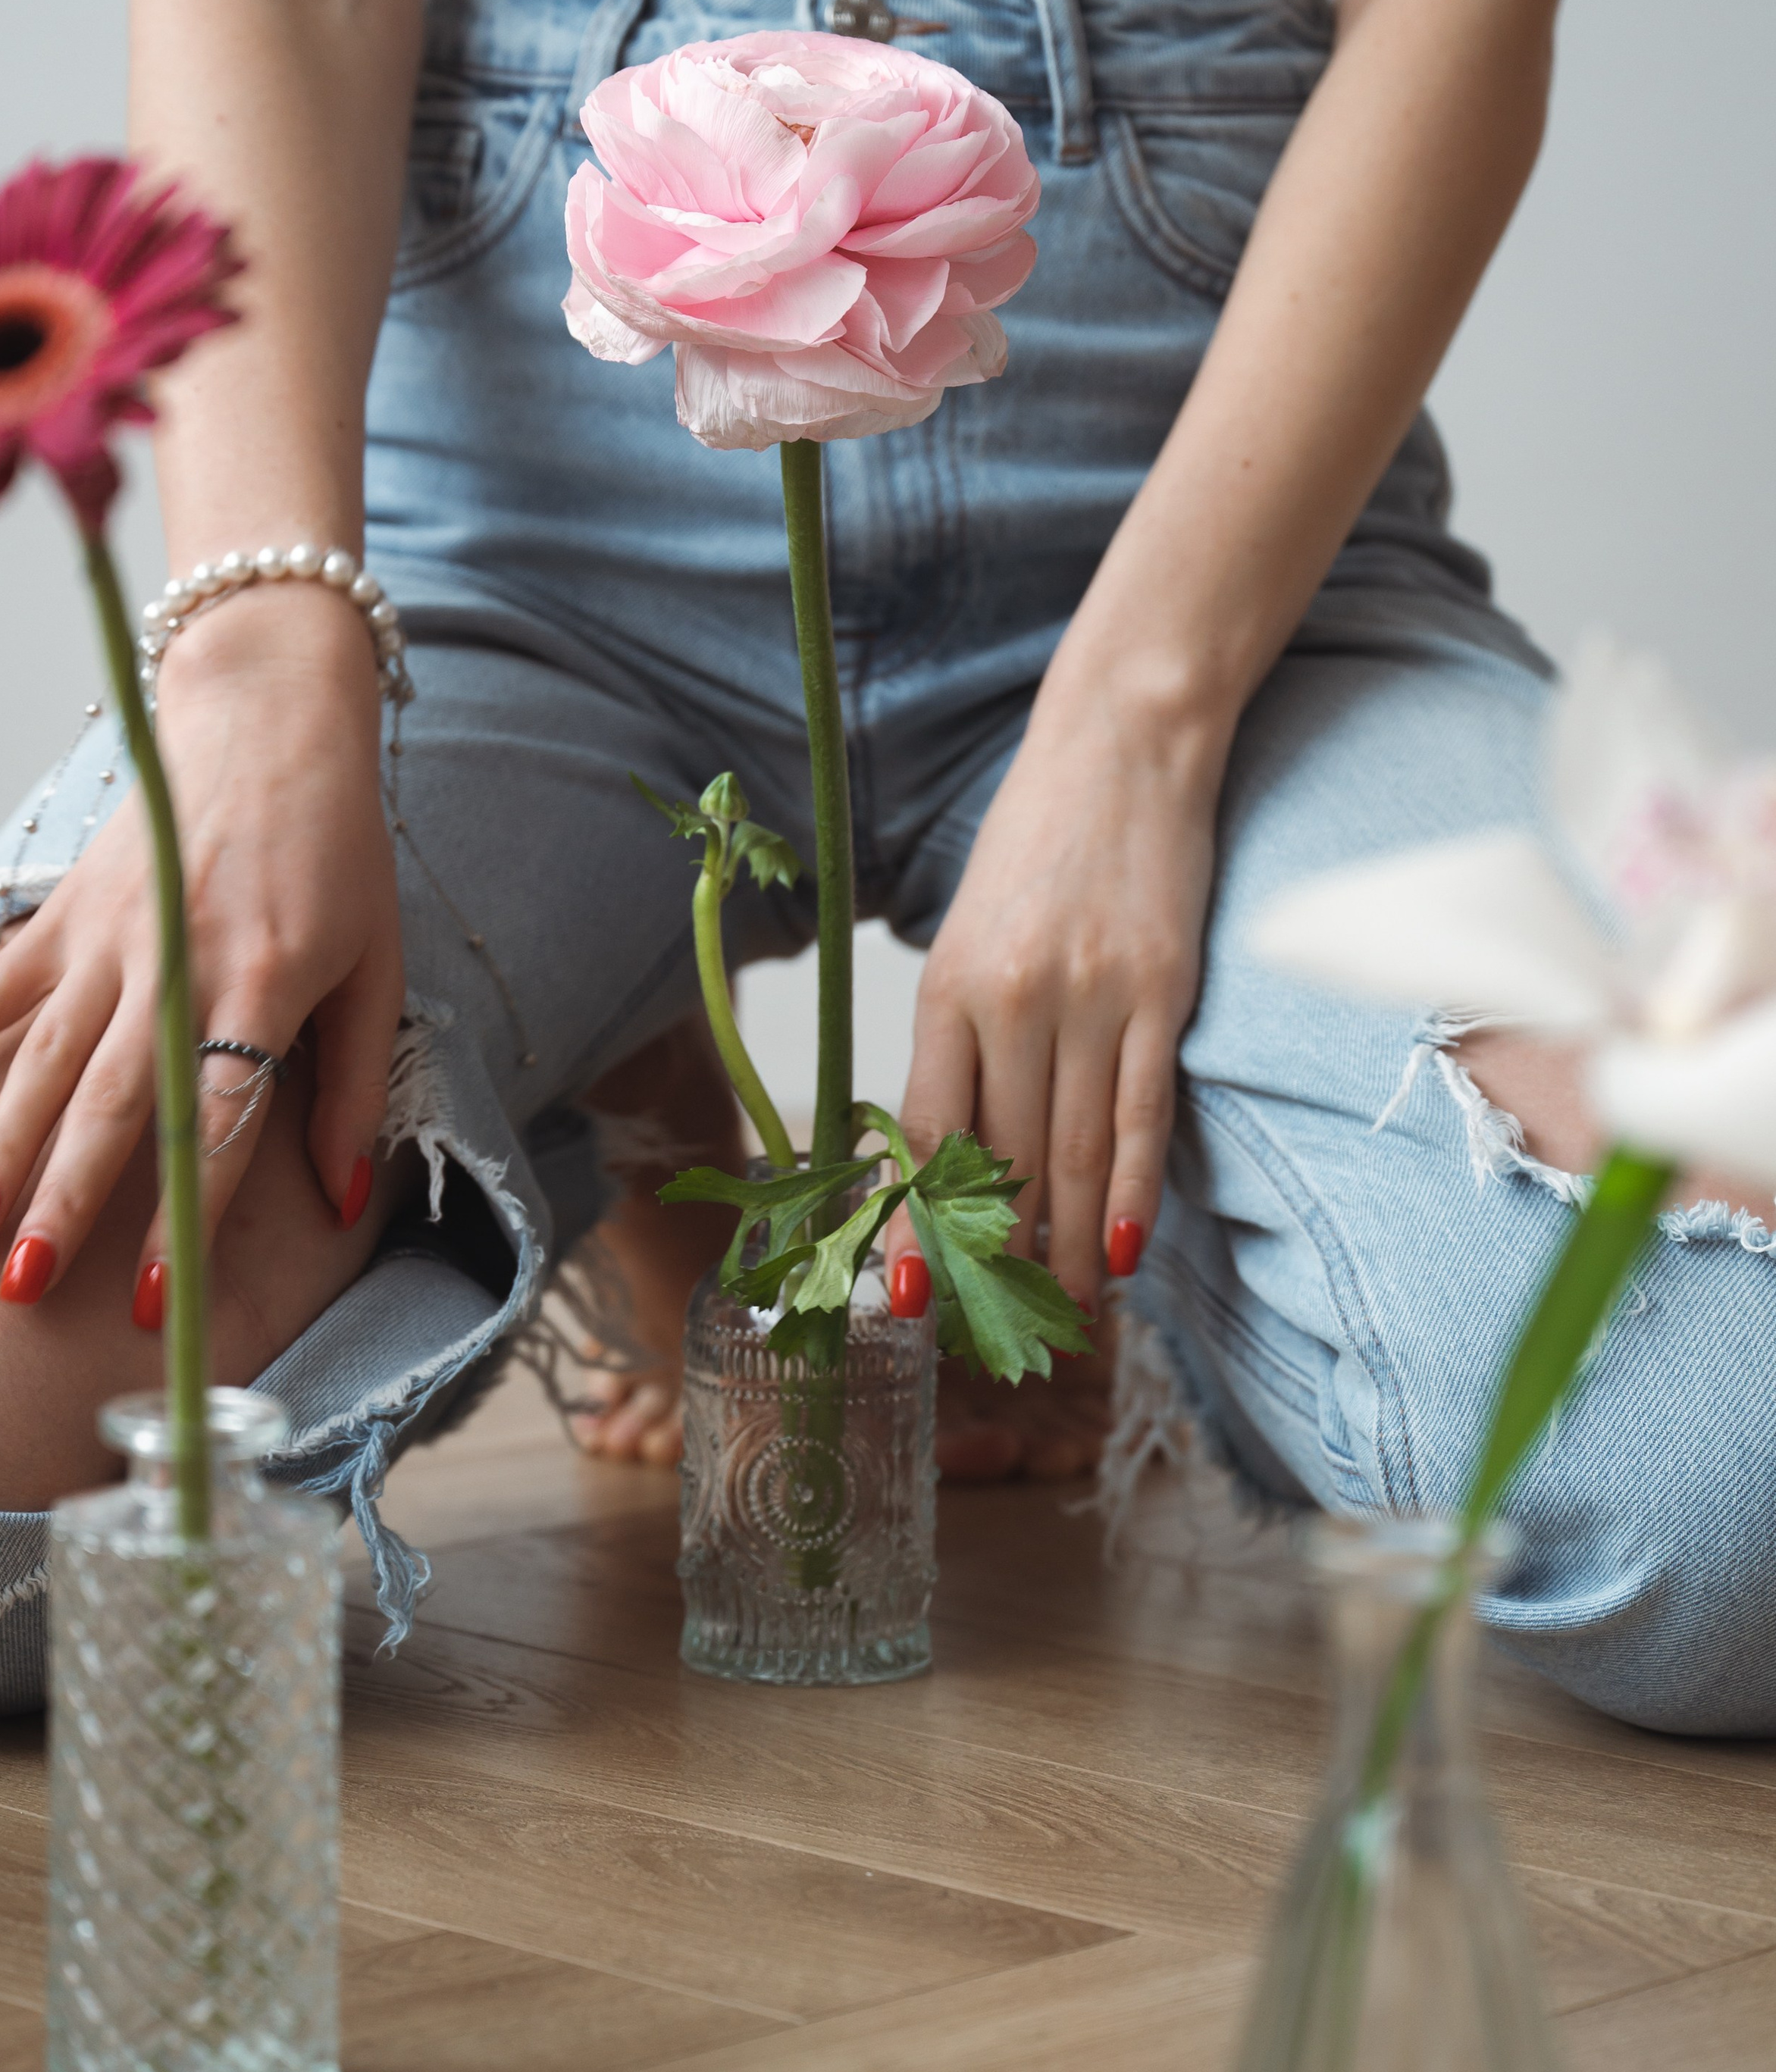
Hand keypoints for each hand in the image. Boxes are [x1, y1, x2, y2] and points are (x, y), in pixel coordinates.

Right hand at [0, 585, 402, 1302]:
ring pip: (41, 1059)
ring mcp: (108, 937)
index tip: (153, 1300)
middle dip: (67, 1202)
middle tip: (24, 1290)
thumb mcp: (379, 963)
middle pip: (112, 1102)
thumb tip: (344, 1197)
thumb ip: (358, 1083)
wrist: (271, 718)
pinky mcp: (63, 913)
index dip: (183, 1215)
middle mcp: (175, 964)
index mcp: (265, 982)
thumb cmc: (338, 849)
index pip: (218, 1119)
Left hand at [897, 689, 1226, 1314]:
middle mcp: (1011, 999)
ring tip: (1066, 1310)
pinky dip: (1129, 1195)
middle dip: (997, 1255)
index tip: (909, 1296)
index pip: (923, 1133)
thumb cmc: (1039, 842)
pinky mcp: (1162, 994)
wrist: (1124, 744)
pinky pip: (1141, 1118)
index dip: (916, 1223)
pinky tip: (1123, 1254)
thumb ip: (958, 1031)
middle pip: (1001, 1160)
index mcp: (945, 986)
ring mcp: (1091, 999)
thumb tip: (949, 1146)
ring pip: (1070, 1155)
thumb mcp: (966, 930)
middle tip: (1000, 1327)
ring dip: (1067, 1247)